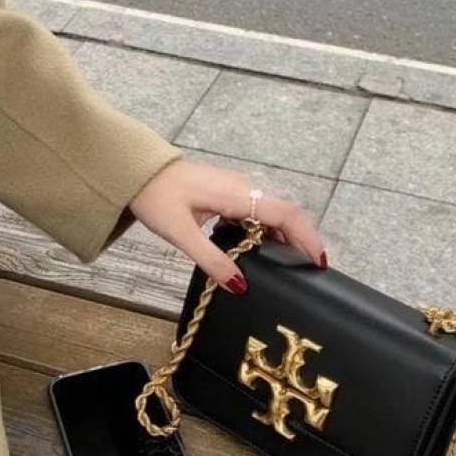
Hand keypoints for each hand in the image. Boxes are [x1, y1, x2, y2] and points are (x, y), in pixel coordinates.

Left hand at [129, 156, 327, 293]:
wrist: (137, 171)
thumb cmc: (155, 197)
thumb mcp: (181, 234)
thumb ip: (212, 260)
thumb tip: (239, 285)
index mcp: (235, 195)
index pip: (284, 214)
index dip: (306, 237)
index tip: (319, 261)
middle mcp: (241, 187)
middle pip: (284, 213)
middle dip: (300, 239)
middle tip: (308, 269)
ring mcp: (235, 187)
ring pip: (270, 211)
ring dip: (283, 236)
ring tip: (289, 264)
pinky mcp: (227, 191)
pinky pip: (256, 210)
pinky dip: (265, 230)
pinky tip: (260, 248)